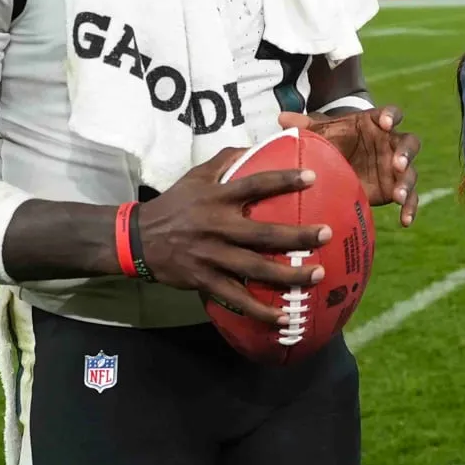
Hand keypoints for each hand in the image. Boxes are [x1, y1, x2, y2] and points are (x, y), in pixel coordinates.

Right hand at [136, 147, 330, 323]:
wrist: (138, 239)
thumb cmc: (174, 205)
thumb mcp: (195, 176)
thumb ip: (224, 160)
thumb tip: (254, 145)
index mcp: (216, 197)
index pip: (255, 185)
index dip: (283, 180)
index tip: (312, 177)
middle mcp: (217, 227)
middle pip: (263, 233)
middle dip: (297, 235)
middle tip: (326, 234)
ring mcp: (212, 256)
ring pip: (255, 269)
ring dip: (288, 275)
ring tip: (318, 274)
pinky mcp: (205, 281)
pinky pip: (237, 299)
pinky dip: (260, 311)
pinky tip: (284, 318)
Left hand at [281, 106, 422, 226]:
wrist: (339, 162)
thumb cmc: (332, 141)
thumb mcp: (319, 133)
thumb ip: (304, 126)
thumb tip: (281, 118)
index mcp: (376, 124)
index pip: (391, 114)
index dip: (391, 116)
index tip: (386, 123)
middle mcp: (391, 144)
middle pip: (409, 143)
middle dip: (406, 153)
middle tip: (397, 163)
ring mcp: (396, 167)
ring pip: (411, 173)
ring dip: (407, 183)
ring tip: (398, 196)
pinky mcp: (395, 187)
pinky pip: (410, 198)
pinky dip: (410, 208)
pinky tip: (404, 221)